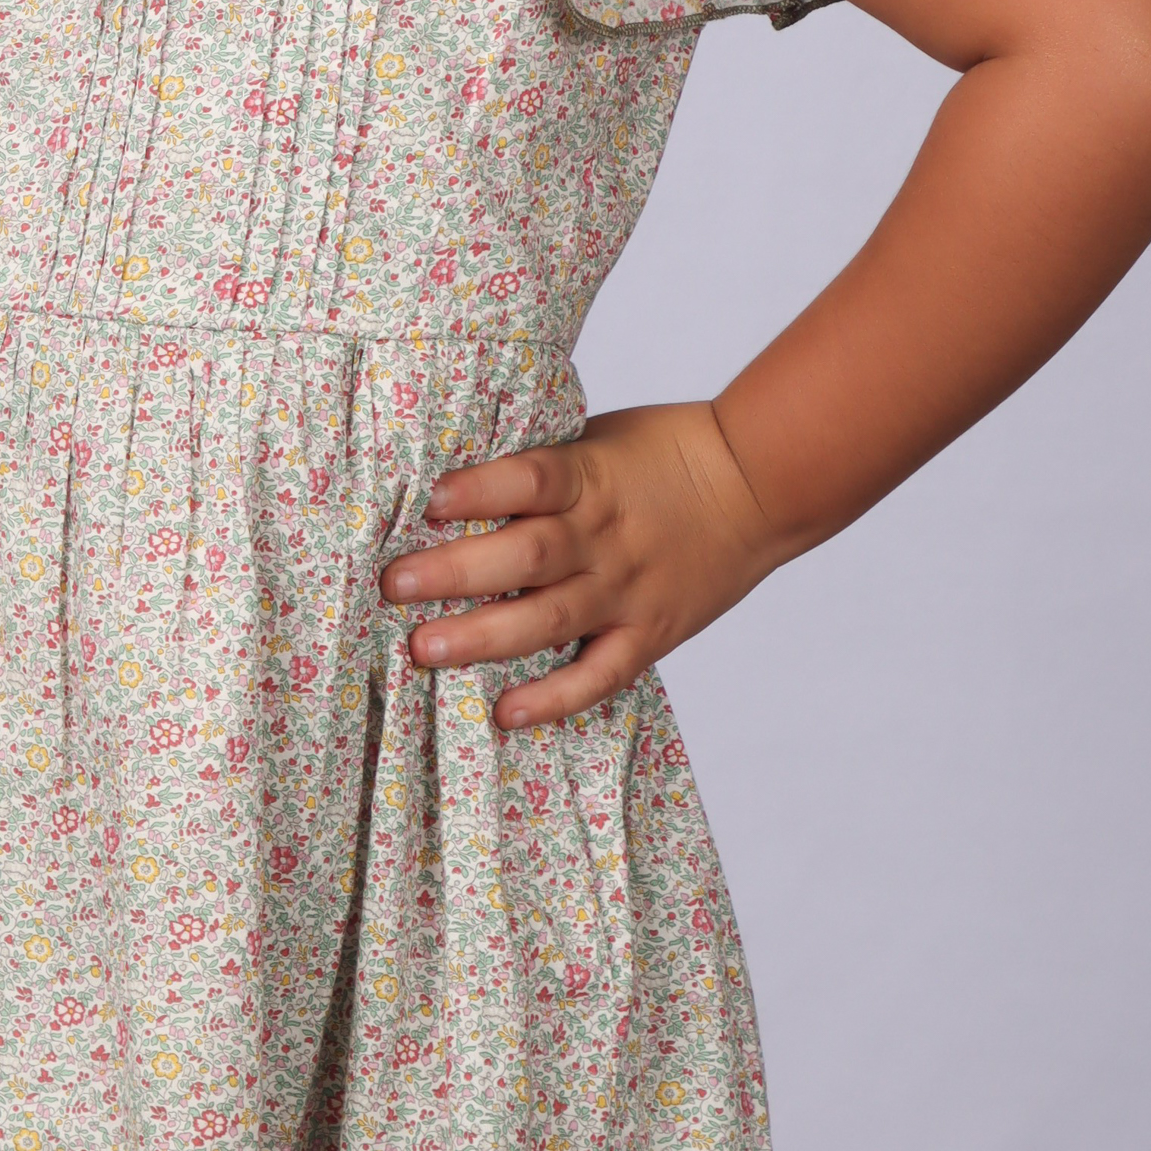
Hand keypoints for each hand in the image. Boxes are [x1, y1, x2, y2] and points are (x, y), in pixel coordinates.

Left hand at [378, 401, 784, 729]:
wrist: (757, 486)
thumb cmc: (664, 451)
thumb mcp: (598, 439)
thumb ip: (542, 467)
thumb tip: (453, 483)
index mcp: (590, 476)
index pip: (529, 479)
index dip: (479, 489)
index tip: (428, 500)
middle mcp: (605, 536)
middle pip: (524, 556)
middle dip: (454, 572)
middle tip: (394, 585)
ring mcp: (628, 590)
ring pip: (548, 620)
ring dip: (482, 637)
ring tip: (422, 649)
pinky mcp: (650, 633)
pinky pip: (599, 674)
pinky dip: (555, 697)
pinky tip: (506, 711)